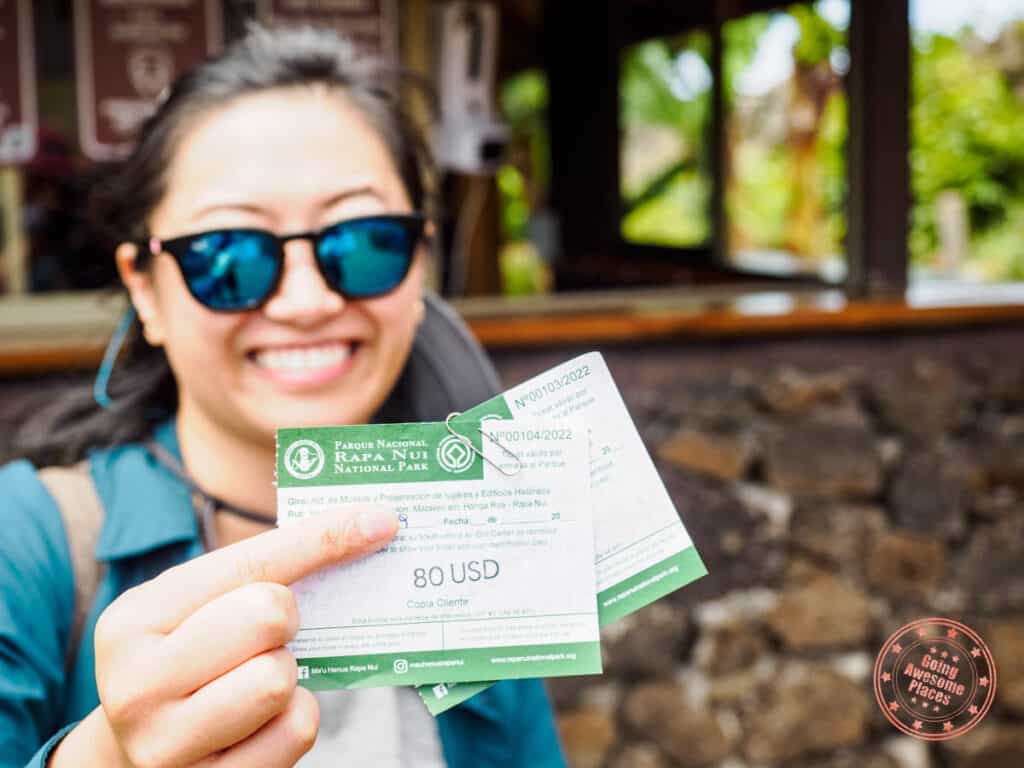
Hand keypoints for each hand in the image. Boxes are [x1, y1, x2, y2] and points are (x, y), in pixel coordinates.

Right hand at [49, 506, 397, 766]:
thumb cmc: (183, 664)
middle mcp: (136, 686)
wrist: (131, 761)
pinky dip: (294, 718)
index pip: (251, 564)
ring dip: (287, 674)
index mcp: (133, 621)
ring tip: (252, 681)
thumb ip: (261, 569)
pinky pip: (296, 729)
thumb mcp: (192, 609)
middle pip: (269, 616)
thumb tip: (369, 525)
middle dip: (284, 621)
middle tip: (266, 636)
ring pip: (280, 679)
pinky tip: (260, 723)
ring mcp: (166, 746)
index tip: (381, 521)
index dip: (325, 538)